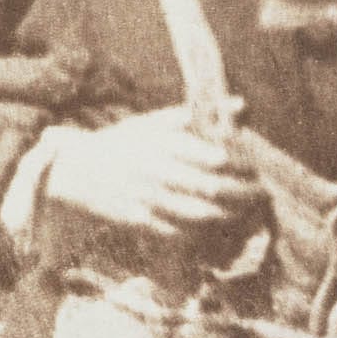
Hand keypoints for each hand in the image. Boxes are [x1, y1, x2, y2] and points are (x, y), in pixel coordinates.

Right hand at [44, 104, 265, 235]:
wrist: (75, 170)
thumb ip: (198, 116)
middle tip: (261, 194)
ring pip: (200, 215)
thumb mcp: (155, 123)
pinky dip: (203, 232)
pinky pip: (180, 232)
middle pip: (213, 189)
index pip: (216, 157)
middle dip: (243, 194)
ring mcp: (149, 199)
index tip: (255, 169)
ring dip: (229, 216)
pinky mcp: (141, 221)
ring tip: (246, 212)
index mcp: (164, 144)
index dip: (242, 166)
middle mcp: (158, 171)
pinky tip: (217, 227)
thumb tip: (241, 105)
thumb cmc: (122, 143)